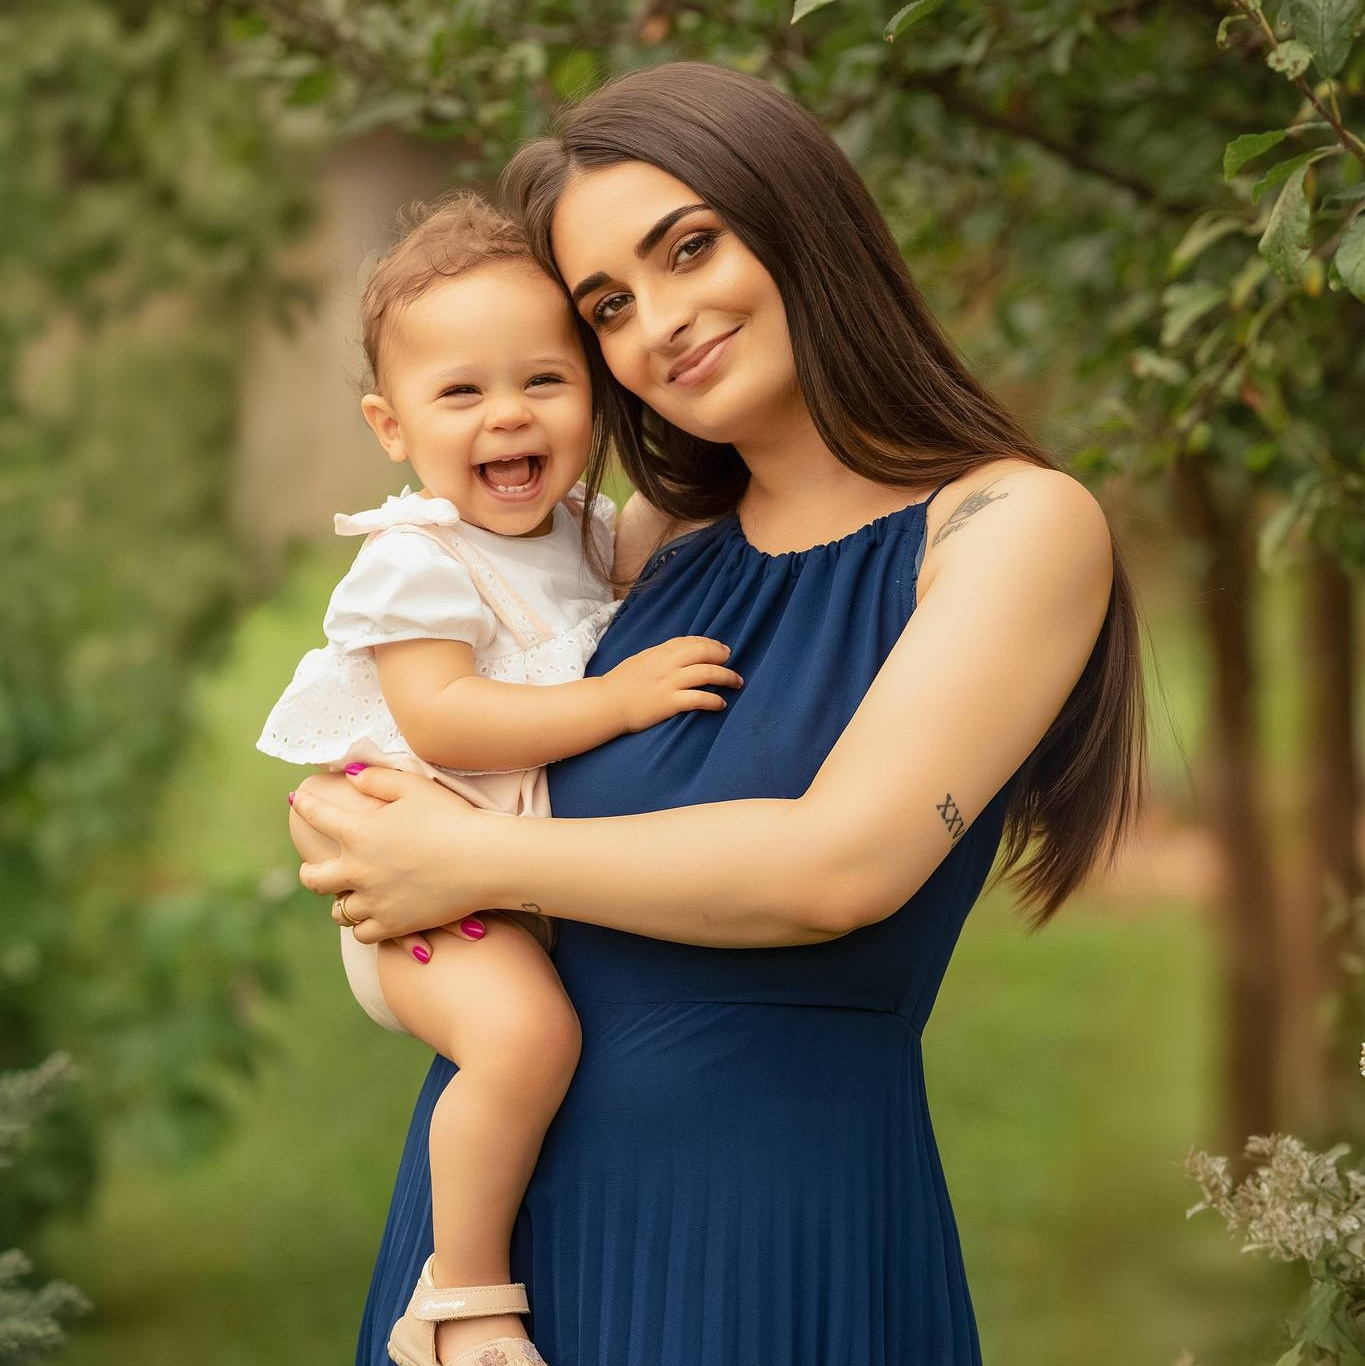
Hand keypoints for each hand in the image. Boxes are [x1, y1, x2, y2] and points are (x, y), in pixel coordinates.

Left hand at [290, 767, 492, 948]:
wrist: (484, 861)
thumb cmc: (452, 817)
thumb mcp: (414, 786)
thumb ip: (377, 778)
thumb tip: (350, 775)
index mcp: (359, 833)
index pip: (316, 816)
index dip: (304, 805)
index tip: (297, 799)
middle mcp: (358, 870)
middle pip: (313, 879)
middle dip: (309, 872)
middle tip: (313, 868)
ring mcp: (375, 901)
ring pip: (338, 912)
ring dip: (341, 901)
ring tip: (349, 896)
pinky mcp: (394, 925)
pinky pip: (363, 934)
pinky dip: (363, 926)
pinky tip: (372, 917)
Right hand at [602, 635, 741, 732]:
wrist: (606, 703)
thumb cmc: (620, 683)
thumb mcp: (640, 660)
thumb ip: (660, 655)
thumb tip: (680, 653)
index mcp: (659, 652)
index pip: (691, 641)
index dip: (711, 644)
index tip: (722, 649)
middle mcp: (667, 664)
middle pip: (703, 653)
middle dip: (722, 656)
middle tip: (732, 662)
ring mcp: (669, 683)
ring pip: (707, 673)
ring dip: (727, 677)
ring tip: (736, 682)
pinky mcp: (669, 703)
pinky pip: (699, 699)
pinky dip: (714, 700)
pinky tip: (721, 704)